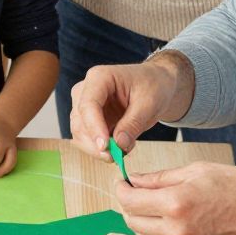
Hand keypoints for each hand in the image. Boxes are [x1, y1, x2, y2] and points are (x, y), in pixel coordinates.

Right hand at [70, 54, 192, 157]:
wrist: (156, 85)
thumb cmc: (152, 85)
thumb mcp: (149, 102)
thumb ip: (133, 123)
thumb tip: (119, 144)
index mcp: (99, 78)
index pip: (88, 104)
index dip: (94, 127)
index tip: (105, 146)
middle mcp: (86, 91)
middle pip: (80, 122)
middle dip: (94, 144)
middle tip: (115, 157)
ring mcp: (85, 106)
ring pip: (80, 134)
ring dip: (97, 149)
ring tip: (123, 151)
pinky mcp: (90, 121)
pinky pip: (88, 140)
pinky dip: (101, 149)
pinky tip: (120, 148)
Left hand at [117, 162, 235, 234]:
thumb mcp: (198, 170)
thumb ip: (161, 178)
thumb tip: (135, 180)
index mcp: (176, 202)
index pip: (129, 200)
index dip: (121, 189)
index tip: (122, 181)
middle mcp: (176, 229)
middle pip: (131, 220)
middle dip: (127, 204)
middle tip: (133, 191)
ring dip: (138, 220)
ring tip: (147, 205)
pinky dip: (154, 233)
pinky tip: (163, 219)